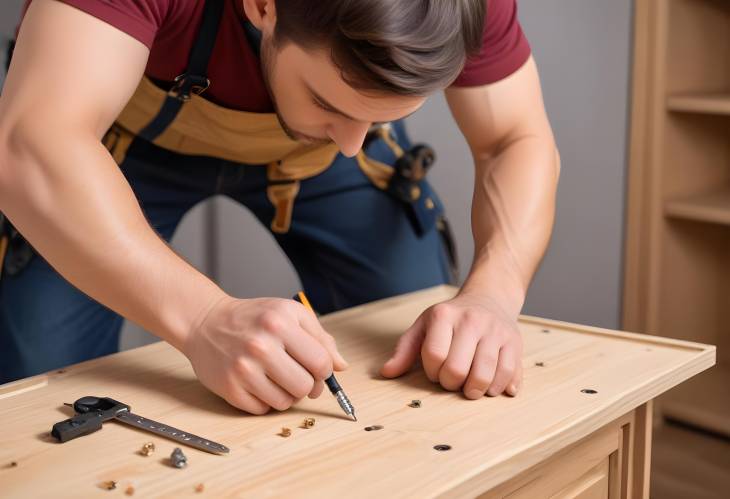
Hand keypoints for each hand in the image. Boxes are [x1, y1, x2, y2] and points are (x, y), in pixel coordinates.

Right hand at [183, 296, 347, 413]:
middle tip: (297, 375)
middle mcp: (261, 346)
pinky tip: (258, 383)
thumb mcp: (290, 314)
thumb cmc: (254, 318)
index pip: (321, 363)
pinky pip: (263, 409)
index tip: (317, 369)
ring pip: (286, 402)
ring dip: (287, 394)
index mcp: (280, 324)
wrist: (206, 322)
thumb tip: (341, 366)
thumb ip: (320, 337)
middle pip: (305, 387)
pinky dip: (266, 400)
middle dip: (307, 385)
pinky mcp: (230, 389)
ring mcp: (243, 369)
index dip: (324, 371)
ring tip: (276, 377)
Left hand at [380, 293, 522, 397]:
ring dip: (475, 390)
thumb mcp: (424, 326)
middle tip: (453, 380)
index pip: (434, 357)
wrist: (489, 298)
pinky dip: (498, 388)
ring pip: (484, 376)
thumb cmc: (452, 318)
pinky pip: (507, 375)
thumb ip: (405, 350)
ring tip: (471, 386)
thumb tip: (387, 373)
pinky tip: (490, 384)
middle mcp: (471, 321)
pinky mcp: (514, 342)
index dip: (433, 373)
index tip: (436, 371)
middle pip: (457, 370)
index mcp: (444, 316)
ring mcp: (495, 331)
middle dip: (452, 384)